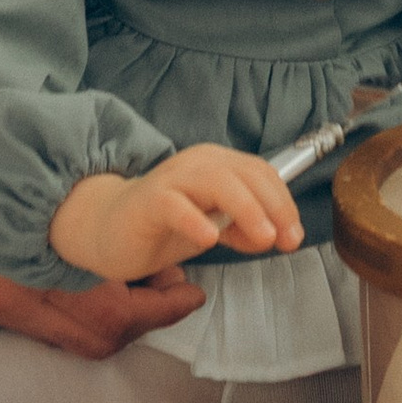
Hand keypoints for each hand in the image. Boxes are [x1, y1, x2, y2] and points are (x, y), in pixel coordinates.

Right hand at [0, 157, 205, 357]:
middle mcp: (10, 299)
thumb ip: (102, 210)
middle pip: (95, 338)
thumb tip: (155, 231)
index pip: (109, 314)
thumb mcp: (54, 175)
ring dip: (118, 323)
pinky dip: (85, 319)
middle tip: (176, 287)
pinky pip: (50, 330)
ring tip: (147, 288)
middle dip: (144, 320)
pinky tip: (102, 291)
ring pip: (75, 342)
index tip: (190, 292)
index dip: (157, 309)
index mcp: (31, 269)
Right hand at [47, 144, 303, 283]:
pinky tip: (209, 238)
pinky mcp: (148, 200)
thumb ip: (242, 228)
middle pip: (246, 174)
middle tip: (287, 239)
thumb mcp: (212, 227)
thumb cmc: (164, 224)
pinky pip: (174, 205)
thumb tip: (275, 236)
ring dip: (246, 208)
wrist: (108, 228)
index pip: (261, 173)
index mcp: (218, 164)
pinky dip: (195, 219)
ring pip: (217, 182)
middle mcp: (199, 163)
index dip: (283, 202)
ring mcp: (173, 179)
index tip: (294, 235)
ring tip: (263, 237)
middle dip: (273, 206)